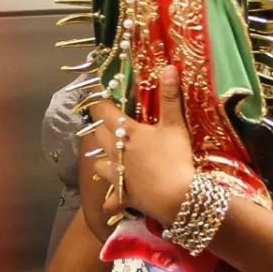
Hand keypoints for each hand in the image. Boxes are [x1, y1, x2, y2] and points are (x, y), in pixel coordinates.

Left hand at [93, 66, 195, 225]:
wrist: (176, 196)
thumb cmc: (175, 158)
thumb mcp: (175, 125)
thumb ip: (170, 96)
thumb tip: (167, 66)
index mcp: (128, 133)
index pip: (106, 113)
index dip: (100, 103)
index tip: (96, 96)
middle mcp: (118, 152)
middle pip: (100, 136)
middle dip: (99, 128)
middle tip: (102, 122)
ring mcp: (119, 175)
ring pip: (100, 165)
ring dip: (101, 160)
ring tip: (106, 158)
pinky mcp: (124, 196)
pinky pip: (112, 200)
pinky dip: (111, 201)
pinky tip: (110, 204)